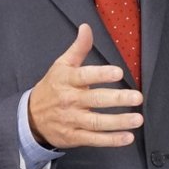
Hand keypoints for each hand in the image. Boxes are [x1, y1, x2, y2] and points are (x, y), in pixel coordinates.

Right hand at [28, 24, 143, 148]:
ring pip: (97, 122)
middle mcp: (69, 100)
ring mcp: (72, 120)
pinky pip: (95, 139)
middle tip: (137, 97)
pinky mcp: (74, 137)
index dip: (101, 74)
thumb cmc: (52, 87)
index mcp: (67, 80)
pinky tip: (128, 137)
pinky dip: (111, 140)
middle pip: (95, 100)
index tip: (118, 72)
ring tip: (138, 119)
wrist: (31, 117)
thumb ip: (78, 48)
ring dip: (119, 122)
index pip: (85, 76)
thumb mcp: (61, 65)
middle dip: (117, 99)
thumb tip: (87, 27)